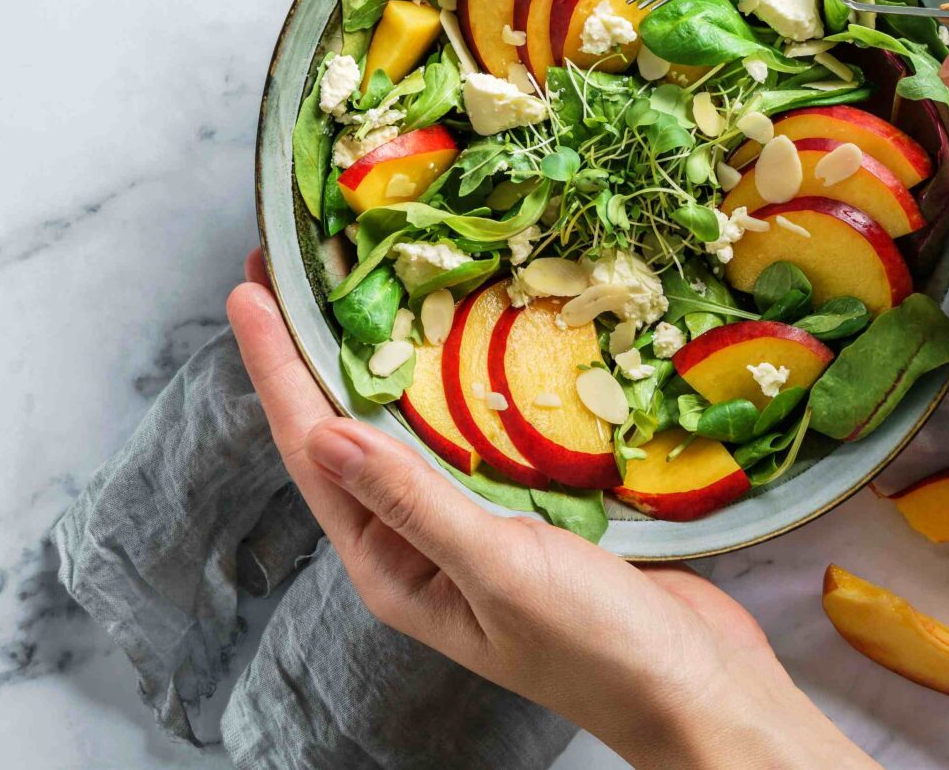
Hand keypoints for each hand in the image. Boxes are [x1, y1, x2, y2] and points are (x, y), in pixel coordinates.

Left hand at [227, 252, 874, 769]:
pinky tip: (459, 326)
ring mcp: (473, 516)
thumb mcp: (497, 571)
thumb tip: (320, 434)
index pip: (313, 448)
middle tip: (294, 261)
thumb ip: (412, 501)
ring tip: (358, 276)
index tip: (249, 289)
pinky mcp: (529, 499)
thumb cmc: (597, 650)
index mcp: (391, 564)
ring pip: (411, 417)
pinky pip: (476, 423)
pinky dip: (461, 370)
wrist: (700, 687)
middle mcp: (418, 538)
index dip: (277, 366)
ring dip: (386, 349)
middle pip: (349, 424)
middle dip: (317, 345)